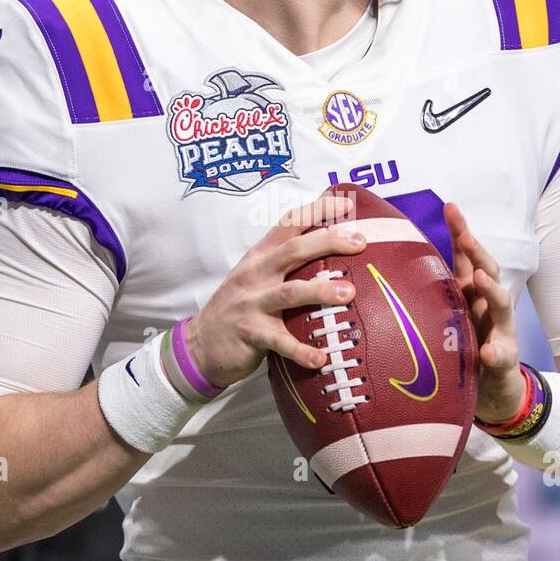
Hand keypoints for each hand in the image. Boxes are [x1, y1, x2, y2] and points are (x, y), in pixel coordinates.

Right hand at [186, 192, 366, 388]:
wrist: (200, 344)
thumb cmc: (239, 307)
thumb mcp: (255, 276)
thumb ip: (284, 263)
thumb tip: (330, 250)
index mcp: (260, 256)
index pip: (288, 222)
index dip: (317, 210)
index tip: (345, 203)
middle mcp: (255, 274)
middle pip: (293, 250)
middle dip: (327, 242)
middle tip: (359, 243)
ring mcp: (251, 303)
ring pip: (289, 293)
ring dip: (319, 291)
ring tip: (348, 294)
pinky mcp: (250, 334)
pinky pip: (279, 342)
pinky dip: (301, 350)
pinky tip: (322, 358)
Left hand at [443, 200, 524, 424]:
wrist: (495, 393)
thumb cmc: (464, 351)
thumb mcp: (443, 320)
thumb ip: (424, 297)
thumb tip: (384, 271)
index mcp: (469, 295)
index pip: (466, 257)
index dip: (461, 231)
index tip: (450, 207)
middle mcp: (487, 308)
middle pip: (486, 272)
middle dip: (477, 253)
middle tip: (465, 236)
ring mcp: (500, 332)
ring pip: (501, 307)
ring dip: (492, 290)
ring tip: (479, 278)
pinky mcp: (505, 362)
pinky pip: (501, 356)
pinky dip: (496, 352)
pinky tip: (490, 351)